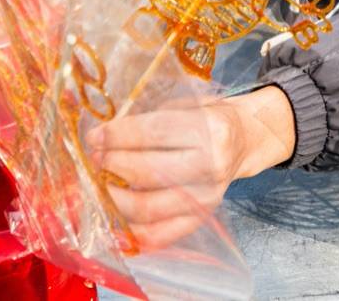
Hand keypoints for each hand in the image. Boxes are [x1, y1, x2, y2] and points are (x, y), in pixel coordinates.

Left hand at [85, 85, 295, 249]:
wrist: (244, 140)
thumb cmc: (209, 117)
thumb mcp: (188, 103)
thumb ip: (152, 116)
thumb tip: (106, 135)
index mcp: (209, 129)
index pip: (155, 133)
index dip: (119, 135)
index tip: (95, 137)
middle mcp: (211, 165)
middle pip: (149, 172)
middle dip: (113, 164)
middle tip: (96, 158)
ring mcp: (207, 197)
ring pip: (149, 207)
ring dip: (115, 198)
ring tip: (101, 185)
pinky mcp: (201, 218)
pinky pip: (159, 235)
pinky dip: (131, 231)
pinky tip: (115, 216)